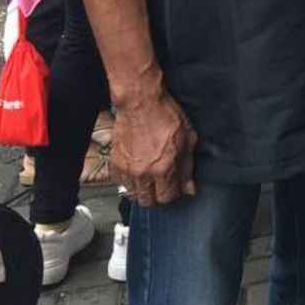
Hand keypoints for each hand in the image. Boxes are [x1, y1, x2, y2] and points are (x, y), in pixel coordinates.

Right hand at [110, 90, 197, 207]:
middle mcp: (144, 173)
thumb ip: (187, 167)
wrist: (140, 103)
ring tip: (150, 179)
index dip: (173, 194)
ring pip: (133, 195)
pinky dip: (129, 182)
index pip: (167, 198)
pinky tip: (137, 172)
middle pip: (148, 202)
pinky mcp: (115, 163)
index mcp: (164, 168)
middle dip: (157, 197)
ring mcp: (127, 169)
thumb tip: (189, 187)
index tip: (175, 187)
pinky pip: (120, 183)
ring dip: (142, 190)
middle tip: (162, 186)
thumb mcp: (188, 139)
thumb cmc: (165, 115)